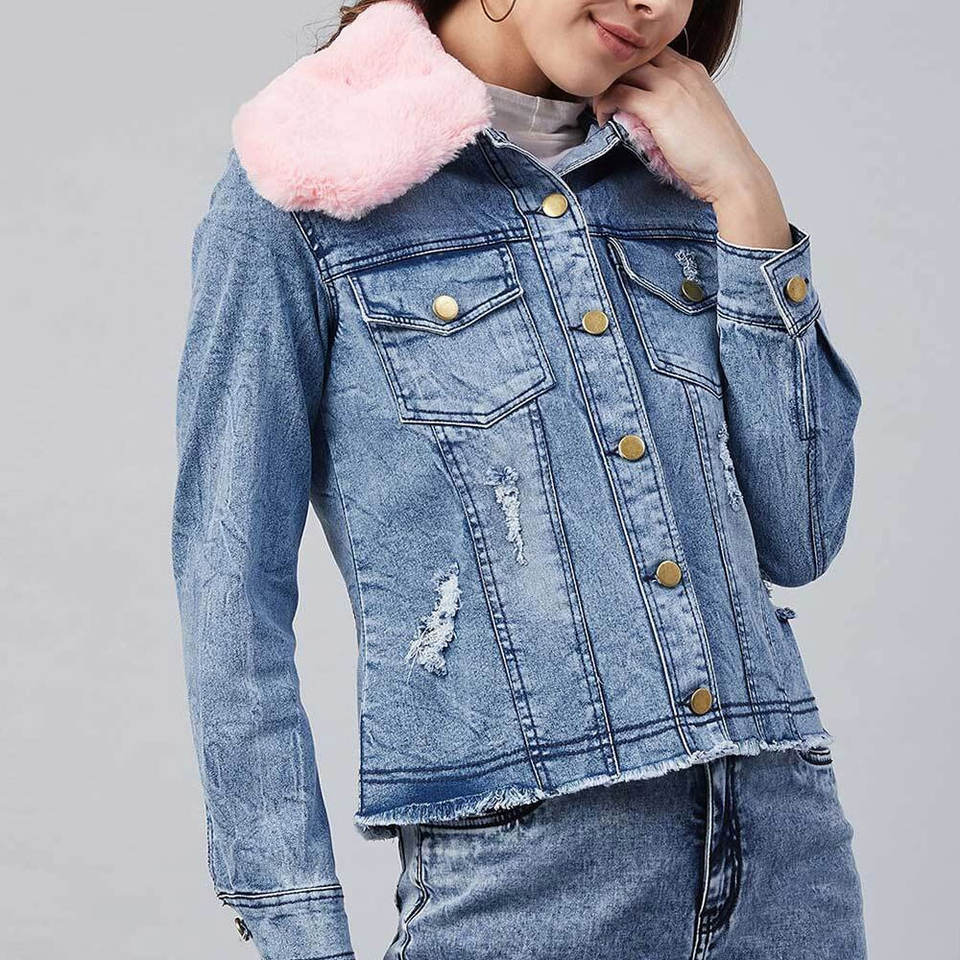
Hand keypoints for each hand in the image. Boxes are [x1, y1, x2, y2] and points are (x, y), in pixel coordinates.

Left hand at [592, 44, 792, 247]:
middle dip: (616, 76)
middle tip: (604, 99)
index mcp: (693, 71)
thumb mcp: (698, 115)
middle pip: (636, 58)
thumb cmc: (716, 153)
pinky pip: (619, 94)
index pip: (653, 54)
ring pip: (624, 73)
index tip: (620, 90)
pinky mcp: (658, 107)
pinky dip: (605, 105)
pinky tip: (604, 121)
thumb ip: (677, 103)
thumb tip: (650, 113)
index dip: (631, 71)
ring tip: (602, 112)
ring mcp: (671, 86)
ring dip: (606, 90)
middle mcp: (682, 71)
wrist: (731, 171)